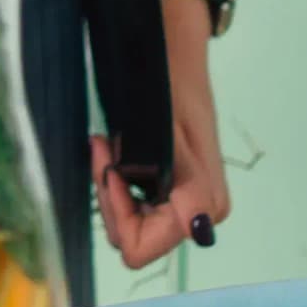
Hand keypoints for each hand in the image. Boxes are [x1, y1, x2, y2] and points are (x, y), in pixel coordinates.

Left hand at [96, 0, 234, 264]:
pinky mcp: (173, 192)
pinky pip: (134, 203)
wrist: (170, 59)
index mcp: (201, 206)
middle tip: (104, 149)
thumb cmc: (166, 92)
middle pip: (131, 236)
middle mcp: (198, 213)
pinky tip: (115, 149)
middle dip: (110, 197)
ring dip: (112, 185)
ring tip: (110, 144)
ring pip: (128, 220)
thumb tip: (200, 229)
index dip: (118, 213)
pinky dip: (118, 179)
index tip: (111, 169)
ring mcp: (186, 204)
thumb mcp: (169, 138)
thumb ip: (186, 188)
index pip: (140, 247)